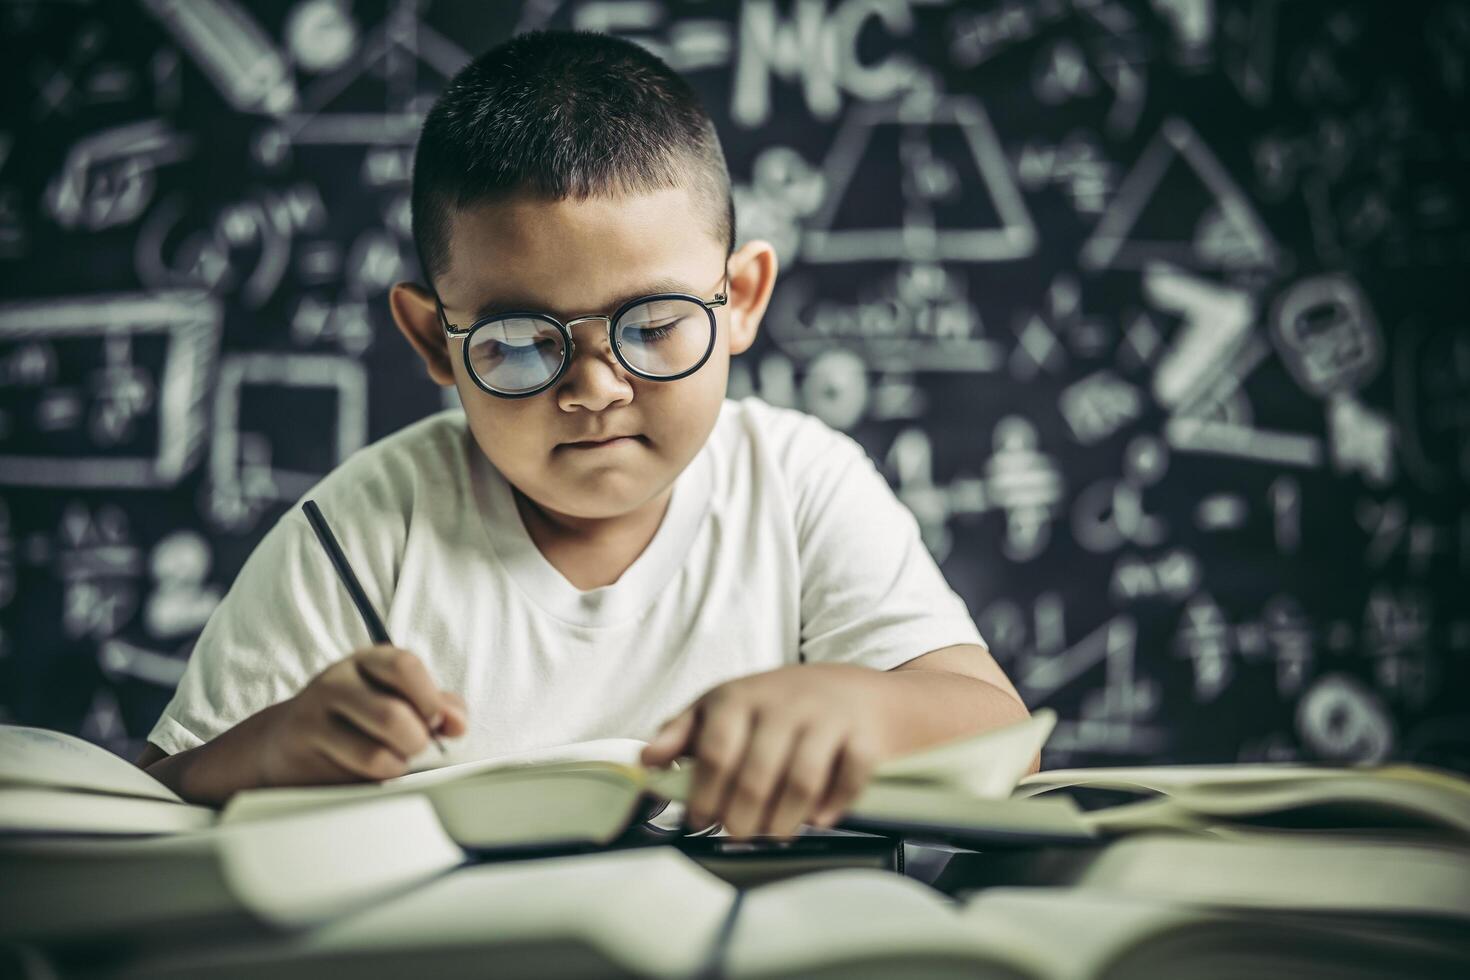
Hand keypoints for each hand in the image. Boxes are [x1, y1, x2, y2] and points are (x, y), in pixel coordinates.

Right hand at [259, 645, 466, 786]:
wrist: (285, 740)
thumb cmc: (355, 716)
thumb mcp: (395, 697)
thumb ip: (435, 704)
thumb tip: (457, 723)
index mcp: (368, 661)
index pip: (405, 666)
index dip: (430, 699)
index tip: (439, 723)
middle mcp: (337, 681)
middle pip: (392, 716)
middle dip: (416, 741)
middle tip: (413, 747)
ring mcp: (313, 715)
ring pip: (375, 755)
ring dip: (395, 766)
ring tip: (391, 761)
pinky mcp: (301, 752)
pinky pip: (352, 778)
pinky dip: (372, 782)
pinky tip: (367, 773)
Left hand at [639, 664, 886, 839]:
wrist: (857, 690)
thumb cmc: (780, 705)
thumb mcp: (725, 705)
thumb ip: (683, 732)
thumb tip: (645, 760)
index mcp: (740, 696)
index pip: (715, 750)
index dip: (704, 793)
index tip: (700, 820)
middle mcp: (783, 703)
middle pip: (755, 775)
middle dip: (741, 817)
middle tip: (737, 833)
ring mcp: (826, 718)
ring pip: (800, 781)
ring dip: (783, 820)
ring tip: (773, 833)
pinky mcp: (864, 735)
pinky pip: (849, 776)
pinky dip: (833, 805)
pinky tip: (819, 818)